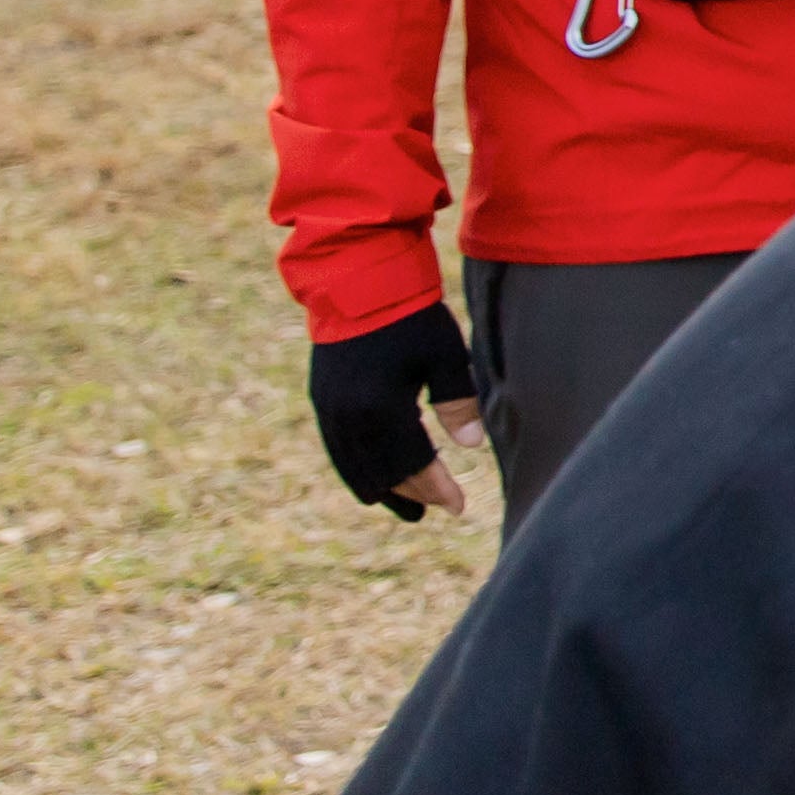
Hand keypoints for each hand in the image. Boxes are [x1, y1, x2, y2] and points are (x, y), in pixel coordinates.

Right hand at [310, 301, 484, 518]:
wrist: (357, 282)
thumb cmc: (409, 316)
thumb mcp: (444, 357)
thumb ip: (458, 403)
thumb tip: (473, 446)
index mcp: (382, 410)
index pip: (414, 465)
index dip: (436, 488)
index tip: (458, 507)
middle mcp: (350, 418)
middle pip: (383, 472)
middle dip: (411, 494)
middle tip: (433, 512)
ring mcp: (330, 410)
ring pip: (354, 467)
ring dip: (381, 489)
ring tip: (405, 507)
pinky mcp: (321, 399)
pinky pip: (337, 449)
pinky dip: (357, 469)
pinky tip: (373, 477)